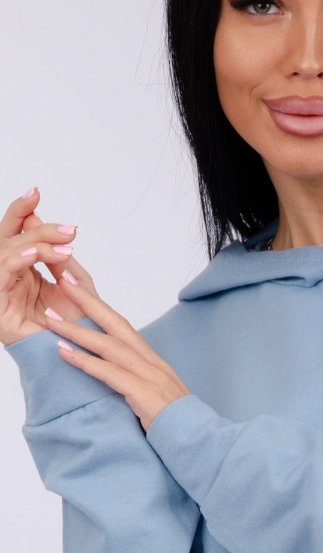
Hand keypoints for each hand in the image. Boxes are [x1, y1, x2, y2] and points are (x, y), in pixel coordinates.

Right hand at [0, 187, 97, 345]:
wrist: (83, 360)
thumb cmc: (78, 327)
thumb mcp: (76, 284)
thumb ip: (61, 258)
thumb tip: (48, 227)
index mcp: (23, 270)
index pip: (16, 234)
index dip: (21, 212)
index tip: (36, 192)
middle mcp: (8, 278)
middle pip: (9, 240)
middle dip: (37, 229)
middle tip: (68, 230)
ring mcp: (1, 293)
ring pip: (4, 254)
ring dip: (33, 245)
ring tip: (60, 246)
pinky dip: (14, 262)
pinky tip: (33, 256)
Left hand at [42, 273, 191, 434]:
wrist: (198, 438)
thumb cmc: (175, 422)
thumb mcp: (155, 394)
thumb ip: (137, 380)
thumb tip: (114, 375)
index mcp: (152, 360)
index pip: (122, 326)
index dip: (100, 306)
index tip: (79, 288)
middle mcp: (150, 361)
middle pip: (115, 323)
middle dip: (88, 301)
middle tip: (64, 282)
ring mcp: (148, 375)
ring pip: (108, 345)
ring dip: (77, 331)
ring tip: (51, 320)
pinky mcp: (143, 393)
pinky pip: (108, 373)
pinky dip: (85, 361)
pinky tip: (64, 353)